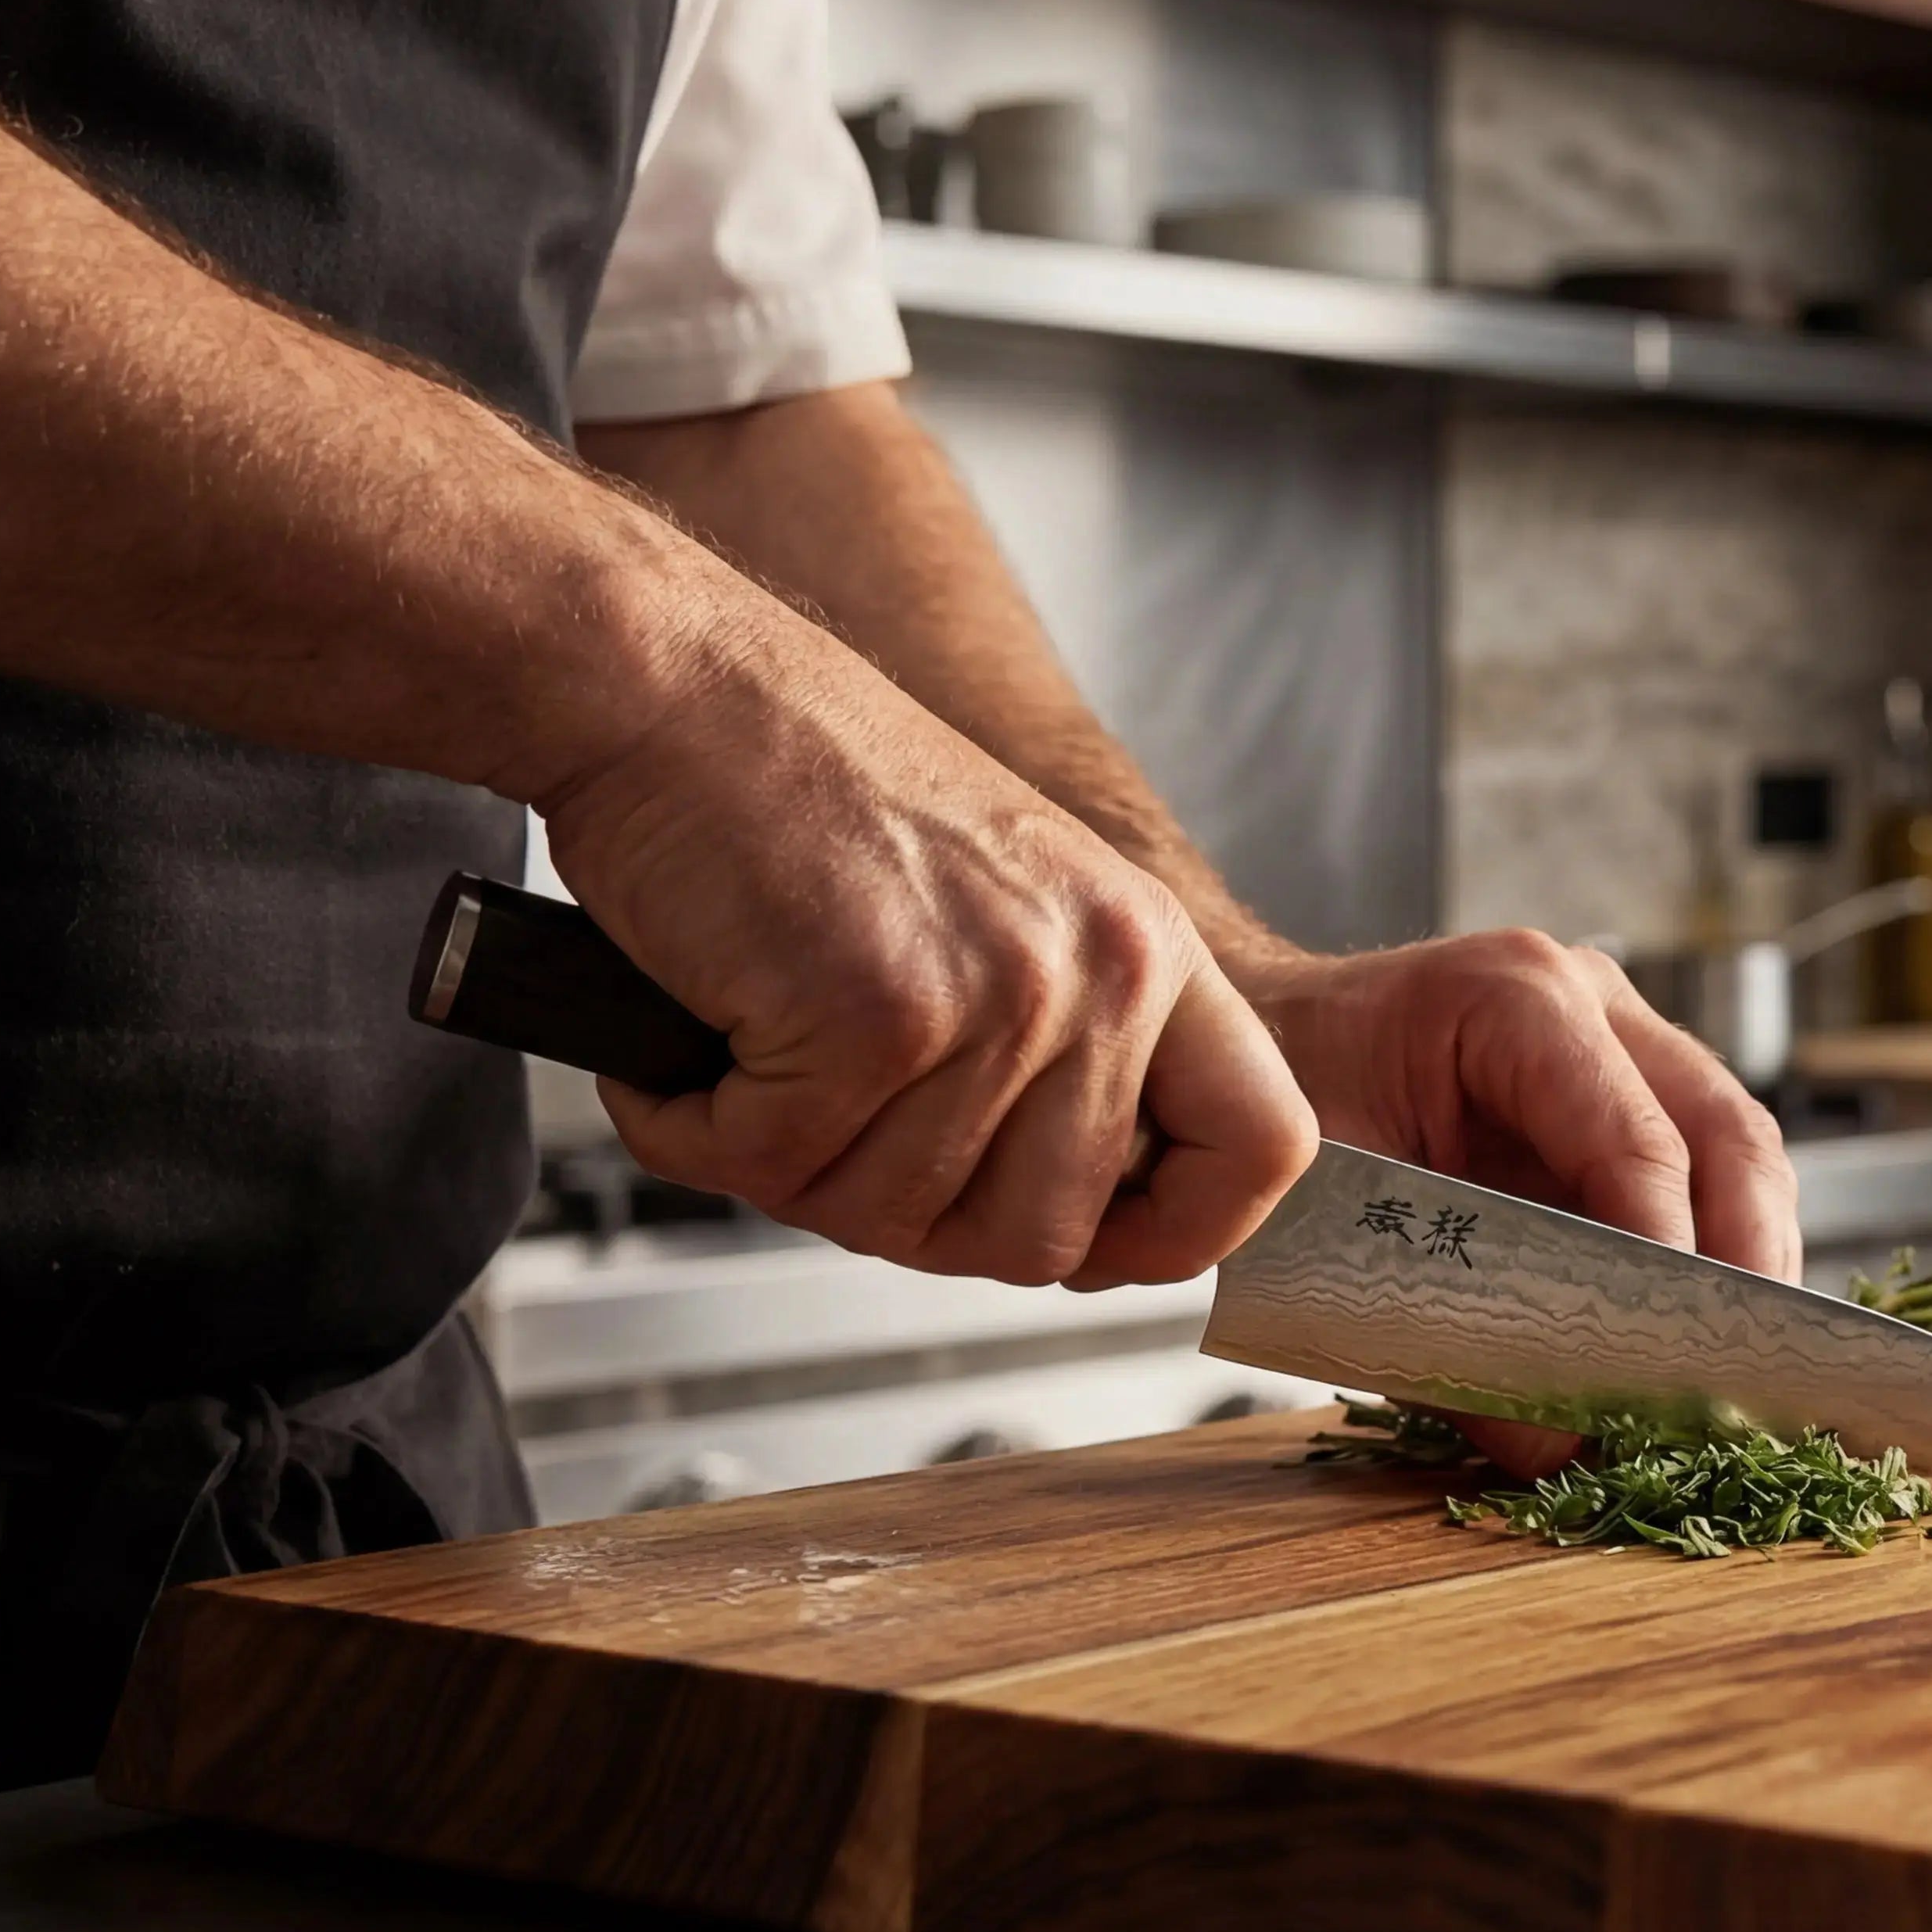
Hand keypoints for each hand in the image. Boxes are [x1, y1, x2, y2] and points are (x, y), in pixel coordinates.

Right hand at [530, 606, 1316, 1287]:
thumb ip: (1071, 1052)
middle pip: (1046, 1241)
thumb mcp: (1006, 908)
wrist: (668, 685)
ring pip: (895, 1220)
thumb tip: (1081, 1224)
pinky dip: (697, 1128)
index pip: (1263, 1148)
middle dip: (914, 1218)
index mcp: (1147, 947)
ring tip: (754, 1051)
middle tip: (829, 1125)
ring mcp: (995, 998)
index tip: (1093, 1246)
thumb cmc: (802, 793)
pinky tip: (691, 1040)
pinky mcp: (873, 1017)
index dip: (1178, 1235)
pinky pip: (776, 1171)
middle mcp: (1098, 971)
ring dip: (788, 1165)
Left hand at [1238, 933, 1798, 1476]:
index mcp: (1513, 999)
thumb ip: (1441, 1332)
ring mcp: (1620, 1042)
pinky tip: (1698, 1341)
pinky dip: (1714, 1259)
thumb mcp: (1335, 1223)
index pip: (1638, 1140)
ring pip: (1739, 1155)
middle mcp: (1588, 1002)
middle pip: (1725, 1136)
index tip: (1671, 1361)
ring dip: (1747, 1267)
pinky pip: (1707, 1176)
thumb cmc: (1278, 1112)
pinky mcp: (1628, 1096)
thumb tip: (1559, 1447)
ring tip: (1738, 1377)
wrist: (1240, 1051)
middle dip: (1745, 1266)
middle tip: (1743, 1382)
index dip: (1668, 1259)